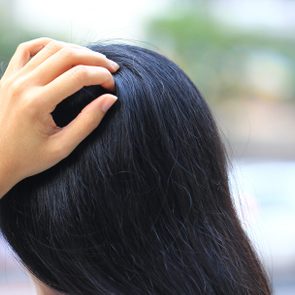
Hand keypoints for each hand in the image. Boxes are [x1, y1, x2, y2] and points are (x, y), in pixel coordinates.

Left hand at [0, 37, 118, 197]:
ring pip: (50, 47)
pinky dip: (48, 45)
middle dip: (95, 59)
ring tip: (94, 60)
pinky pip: (28, 49)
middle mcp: (23, 84)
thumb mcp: (62, 147)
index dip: (101, 76)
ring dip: (76, 50)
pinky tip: (63, 51)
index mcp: (37, 103)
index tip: (112, 85)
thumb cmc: (28, 158)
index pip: (78, 76)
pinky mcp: (8, 77)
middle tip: (111, 68)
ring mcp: (13, 77)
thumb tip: (110, 99)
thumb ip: (88, 121)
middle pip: (66, 55)